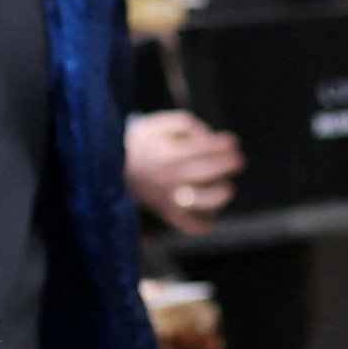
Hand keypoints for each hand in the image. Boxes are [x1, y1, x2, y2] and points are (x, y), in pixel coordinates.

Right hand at [124, 110, 242, 232]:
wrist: (109, 170)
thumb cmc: (140, 144)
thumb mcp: (155, 125)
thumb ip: (183, 124)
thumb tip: (206, 135)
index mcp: (167, 154)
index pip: (203, 148)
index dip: (222, 145)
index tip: (231, 142)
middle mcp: (169, 177)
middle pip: (207, 172)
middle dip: (228, 164)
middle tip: (238, 160)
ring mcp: (169, 197)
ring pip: (202, 202)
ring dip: (220, 194)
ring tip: (226, 188)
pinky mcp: (167, 213)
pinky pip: (189, 225)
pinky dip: (204, 224)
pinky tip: (212, 214)